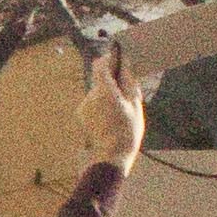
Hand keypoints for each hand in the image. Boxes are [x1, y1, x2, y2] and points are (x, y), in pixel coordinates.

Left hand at [81, 51, 146, 171]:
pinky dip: (102, 107)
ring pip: (97, 92)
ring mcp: (84, 106)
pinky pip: (94, 105)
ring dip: (108, 96)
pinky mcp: (81, 116)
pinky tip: (112, 119)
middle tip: (126, 91)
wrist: (110, 157)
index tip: (119, 60)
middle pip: (99, 79)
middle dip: (112, 81)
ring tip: (121, 111)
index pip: (100, 64)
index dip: (109, 59)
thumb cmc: (126, 131)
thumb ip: (128, 81)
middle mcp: (90, 95)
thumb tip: (125, 65)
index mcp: (104, 90)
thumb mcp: (134, 105)